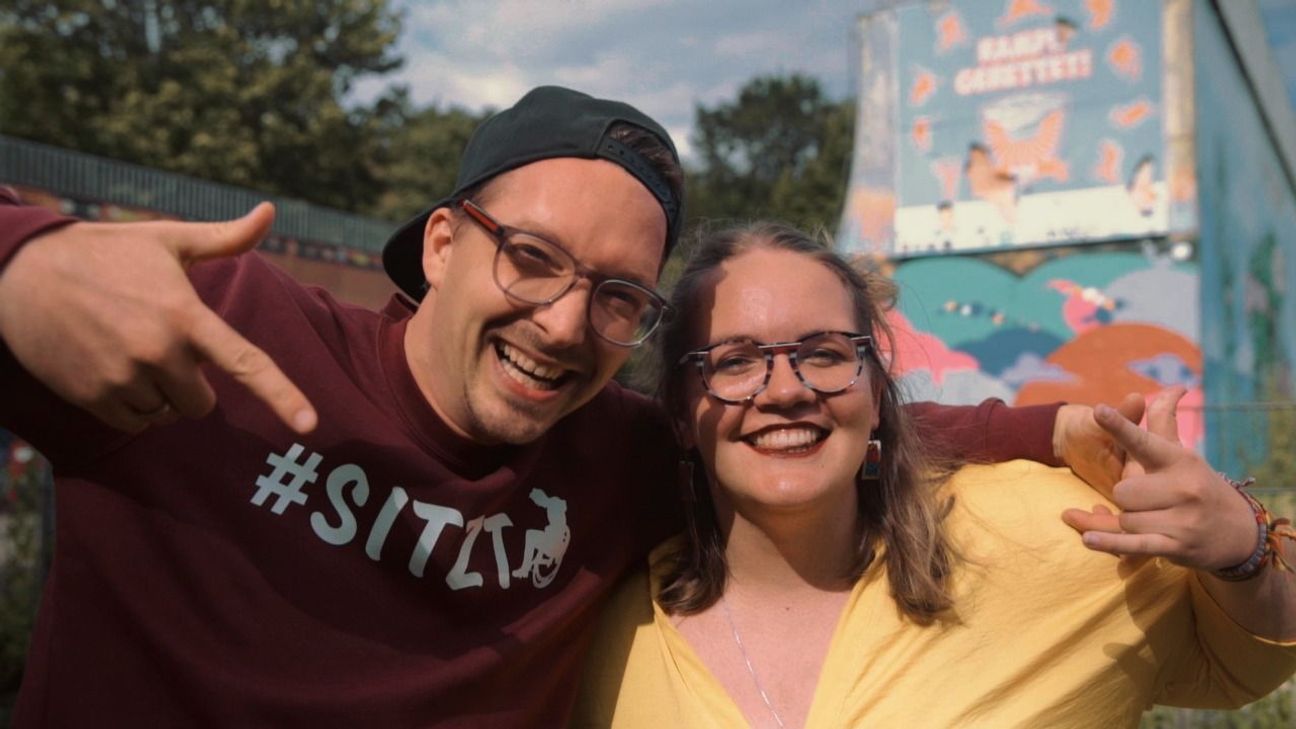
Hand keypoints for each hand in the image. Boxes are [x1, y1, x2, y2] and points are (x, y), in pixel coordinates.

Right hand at [0, 204, 316, 433]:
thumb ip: (224, 238)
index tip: (309, 423)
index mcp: (185, 316)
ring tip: (129, 351)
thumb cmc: (106, 252)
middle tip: (163, 349)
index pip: (245, 362)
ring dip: (158, 395)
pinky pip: (134, 424)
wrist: (22, 272)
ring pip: (167, 415)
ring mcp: (123, 378)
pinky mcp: (91, 396)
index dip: (281, 394)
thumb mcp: (167, 240)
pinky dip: (132, 407)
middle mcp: (158, 352)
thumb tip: (269, 211)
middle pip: (204, 404)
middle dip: (193, 385)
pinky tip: (112, 371)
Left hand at [1061, 388, 1256, 570]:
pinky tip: (1087, 538)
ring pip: (1125, 519)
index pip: (1143, 441)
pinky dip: (1109, 543)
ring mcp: (1182, 519)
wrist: (1241, 533)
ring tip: (1158, 520)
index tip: (1098, 410)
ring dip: (1131, 522)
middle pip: (1122, 491)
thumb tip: (1173, 387)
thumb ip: (1164, 424)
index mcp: (1179, 460)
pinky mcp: (1176, 546)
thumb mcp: (1183, 455)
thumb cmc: (1200, 487)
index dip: (1119, 426)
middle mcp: (1182, 488)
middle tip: (1152, 500)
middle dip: (1127, 498)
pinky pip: (1132, 544)